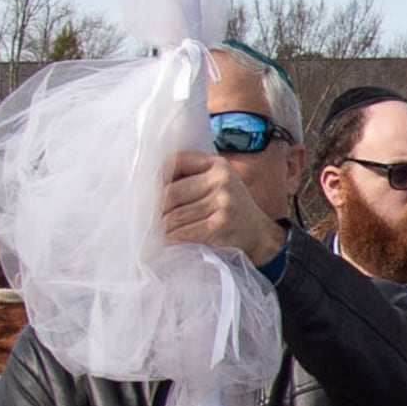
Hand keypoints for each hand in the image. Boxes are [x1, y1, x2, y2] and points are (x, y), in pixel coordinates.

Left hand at [159, 147, 288, 267]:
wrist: (259, 236)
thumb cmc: (230, 209)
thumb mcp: (218, 184)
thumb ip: (191, 177)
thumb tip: (146, 186)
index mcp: (218, 165)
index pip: (175, 162)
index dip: (156, 177)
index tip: (146, 191)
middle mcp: (222, 180)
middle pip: (169, 193)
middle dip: (155, 209)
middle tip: (148, 219)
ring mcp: (223, 203)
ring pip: (173, 216)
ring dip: (161, 228)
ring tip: (156, 233)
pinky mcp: (219, 226)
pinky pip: (182, 233)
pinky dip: (170, 240)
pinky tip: (168, 242)